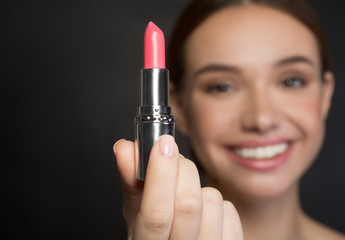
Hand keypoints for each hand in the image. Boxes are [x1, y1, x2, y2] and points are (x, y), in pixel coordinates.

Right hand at [114, 135, 242, 238]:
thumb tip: (125, 147)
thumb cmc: (157, 232)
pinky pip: (230, 212)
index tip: (162, 144)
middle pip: (189, 205)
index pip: (156, 215)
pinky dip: (217, 204)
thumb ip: (131, 180)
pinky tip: (204, 212)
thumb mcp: (136, 213)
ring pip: (212, 202)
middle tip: (173, 159)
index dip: (160, 176)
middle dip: (182, 170)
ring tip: (186, 196)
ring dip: (199, 188)